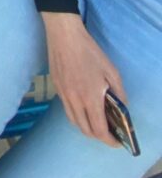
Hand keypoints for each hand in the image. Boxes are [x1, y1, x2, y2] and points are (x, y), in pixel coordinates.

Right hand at [42, 12, 125, 146]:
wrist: (64, 36)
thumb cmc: (89, 52)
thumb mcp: (111, 71)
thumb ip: (119, 92)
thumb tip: (122, 107)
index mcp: (90, 98)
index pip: (99, 130)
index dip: (109, 140)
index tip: (117, 141)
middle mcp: (74, 101)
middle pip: (85, 130)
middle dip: (98, 136)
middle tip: (108, 132)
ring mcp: (63, 95)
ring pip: (73, 121)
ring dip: (86, 127)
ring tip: (96, 121)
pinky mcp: (56, 88)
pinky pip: (67, 109)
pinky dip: (77, 115)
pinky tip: (83, 105)